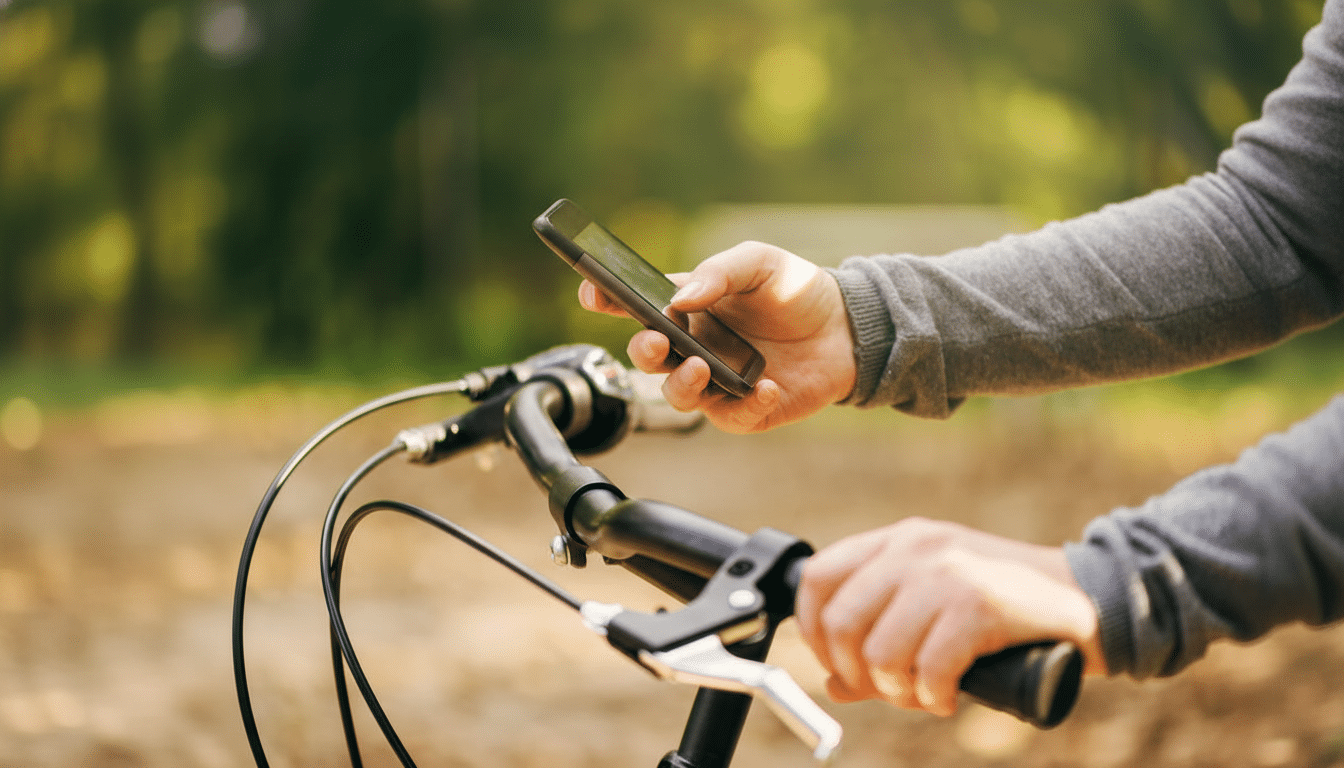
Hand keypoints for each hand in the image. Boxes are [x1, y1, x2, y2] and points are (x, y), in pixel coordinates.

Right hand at [578, 241, 855, 433]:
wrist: (847, 327)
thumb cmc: (794, 290)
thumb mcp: (759, 262)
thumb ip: (720, 271)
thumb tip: (683, 298)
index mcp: (685, 307)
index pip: (633, 305)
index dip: (605, 299)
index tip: (592, 293)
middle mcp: (692, 346)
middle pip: (647, 358)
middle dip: (644, 352)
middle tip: (659, 342)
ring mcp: (715, 381)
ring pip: (677, 395)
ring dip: (682, 385)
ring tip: (704, 367)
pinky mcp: (745, 410)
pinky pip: (731, 416)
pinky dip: (745, 404)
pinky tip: (765, 387)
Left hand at [794, 518, 1103, 716]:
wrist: (1086, 598)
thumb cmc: (1004, 609)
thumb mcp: (933, 606)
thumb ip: (880, 636)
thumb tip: (832, 684)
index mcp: (897, 540)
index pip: (817, 577)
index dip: (813, 631)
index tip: (836, 664)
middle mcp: (915, 548)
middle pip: (840, 623)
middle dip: (856, 674)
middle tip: (888, 691)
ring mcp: (947, 572)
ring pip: (880, 654)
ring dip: (897, 692)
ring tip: (923, 695)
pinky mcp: (979, 604)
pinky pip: (929, 670)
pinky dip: (933, 698)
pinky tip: (949, 696)